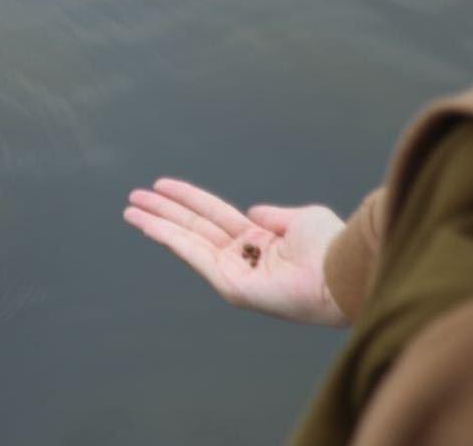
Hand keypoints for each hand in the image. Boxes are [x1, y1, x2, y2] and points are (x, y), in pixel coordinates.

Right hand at [124, 179, 345, 326]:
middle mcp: (243, 257)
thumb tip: (253, 211)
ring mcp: (235, 273)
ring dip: (157, 224)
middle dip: (163, 210)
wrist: (341, 272)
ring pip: (187, 241)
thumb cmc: (330, 246)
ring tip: (130, 210)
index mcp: (259, 241)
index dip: (187, 198)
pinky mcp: (232, 287)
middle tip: (134, 198)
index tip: (161, 185)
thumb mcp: (301, 220)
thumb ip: (275, 215)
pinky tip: (151, 226)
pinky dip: (170, 240)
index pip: (213, 215)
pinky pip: (195, 255)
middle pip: (192, 227)